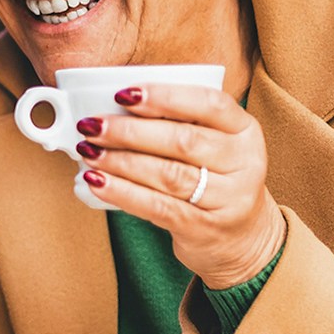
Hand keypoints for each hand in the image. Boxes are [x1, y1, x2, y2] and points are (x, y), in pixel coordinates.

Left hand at [75, 82, 285, 287]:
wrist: (242, 239)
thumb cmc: (214, 179)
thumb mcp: (214, 145)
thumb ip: (178, 123)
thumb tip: (112, 108)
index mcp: (245, 131)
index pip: (210, 104)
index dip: (165, 96)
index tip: (122, 94)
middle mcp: (244, 163)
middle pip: (183, 141)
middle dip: (129, 131)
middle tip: (91, 126)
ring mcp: (229, 199)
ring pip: (167, 174)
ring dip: (120, 161)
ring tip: (88, 152)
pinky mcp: (205, 228)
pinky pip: (158, 207)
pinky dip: (123, 192)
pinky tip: (96, 182)